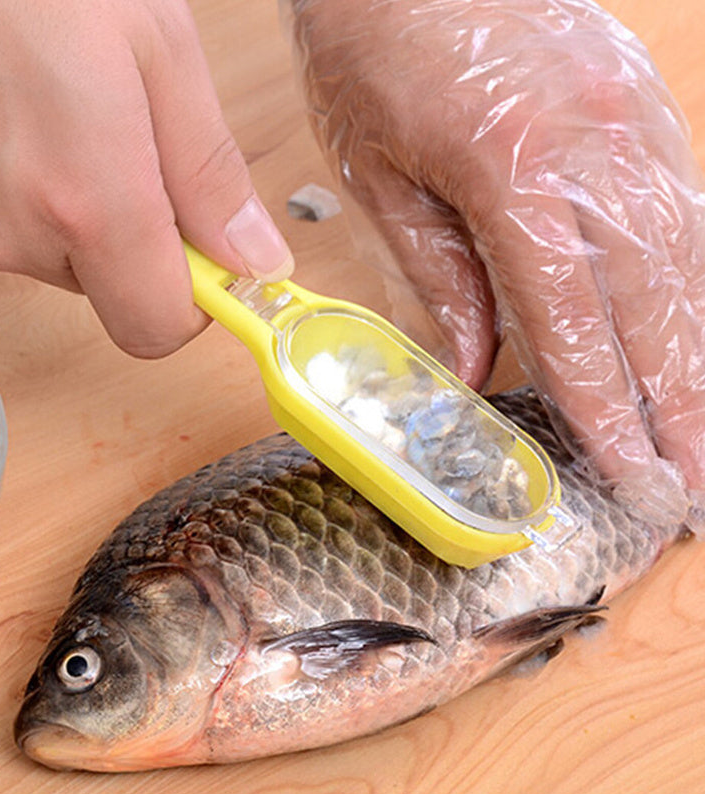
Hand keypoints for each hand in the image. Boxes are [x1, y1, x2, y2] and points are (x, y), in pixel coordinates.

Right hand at [0, 0, 292, 356]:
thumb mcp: (160, 51)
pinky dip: (36, 201)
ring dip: (88, 216)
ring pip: (65, 262)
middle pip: (115, 292)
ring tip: (71, 123)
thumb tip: (256, 261)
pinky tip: (26, 129)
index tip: (210, 254)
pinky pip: (14, 234)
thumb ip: (212, 176)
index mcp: (86, 202)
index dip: (195, 301)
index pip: (157, 327)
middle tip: (135, 150)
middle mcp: (15, 234)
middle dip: (143, 243)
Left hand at [289, 0, 704, 530]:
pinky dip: (692, 291)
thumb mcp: (384, 180)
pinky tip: (693, 341)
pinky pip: (683, 216)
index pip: (573, 322)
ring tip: (702, 433)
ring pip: (685, 266)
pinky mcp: (645, 107)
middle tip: (689, 486)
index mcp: (516, 170)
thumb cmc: (375, 54)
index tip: (631, 473)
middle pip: (653, 306)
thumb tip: (478, 365)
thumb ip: (441, 280)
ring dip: (696, 360)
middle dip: (675, 407)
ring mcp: (635, 121)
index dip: (605, 408)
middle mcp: (597, 147)